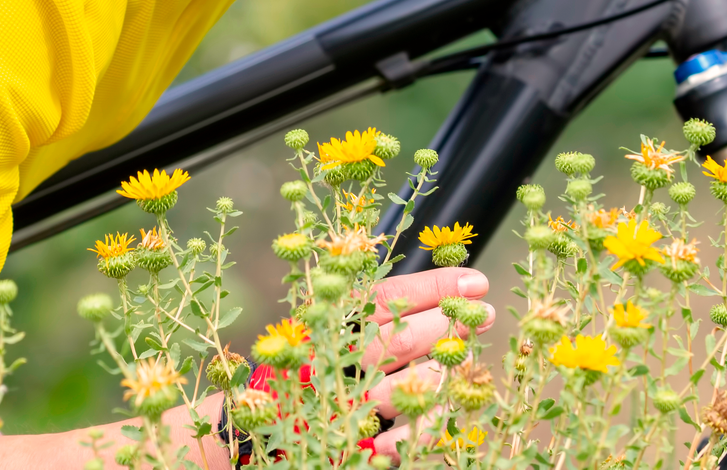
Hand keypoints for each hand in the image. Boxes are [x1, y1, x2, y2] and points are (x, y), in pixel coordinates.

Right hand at [168, 266, 490, 468]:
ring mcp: (340, 406)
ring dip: (442, 372)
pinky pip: (401, 441)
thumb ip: (373, 304)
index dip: (436, 287)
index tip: (476, 281)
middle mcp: (332, 360)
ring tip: (458, 361)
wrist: (249, 423)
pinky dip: (423, 428)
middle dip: (447, 325)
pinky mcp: (349, 445)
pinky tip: (438, 412)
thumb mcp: (329, 317)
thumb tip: (447, 288)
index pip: (389, 295)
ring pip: (407, 389)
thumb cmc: (304, 358)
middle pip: (401, 339)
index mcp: (327, 321)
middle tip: (477, 316)